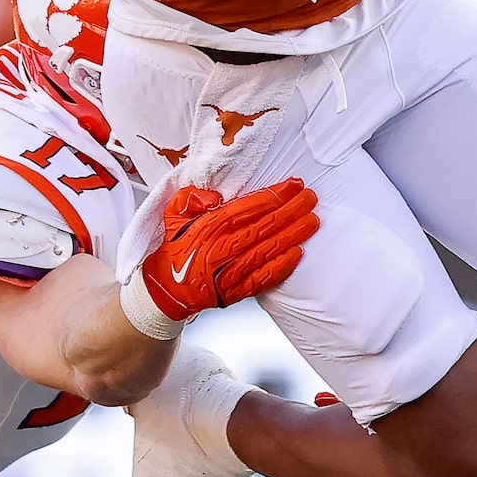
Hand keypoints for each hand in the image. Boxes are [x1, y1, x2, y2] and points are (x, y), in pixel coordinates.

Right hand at [126, 179, 320, 332]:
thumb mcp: (171, 215)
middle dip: (290, 211)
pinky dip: (281, 267)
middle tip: (310, 199)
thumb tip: (213, 195)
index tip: (293, 185)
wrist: (164, 291)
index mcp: (206, 228)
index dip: (273, 195)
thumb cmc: (173, 250)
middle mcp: (219, 249)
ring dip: (292, 235)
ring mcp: (227, 272)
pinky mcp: (234, 291)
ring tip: (312, 222)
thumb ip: (190, 198)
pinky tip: (297, 254)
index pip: (246, 207)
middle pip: (262, 226)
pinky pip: (262, 279)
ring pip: (266, 251)